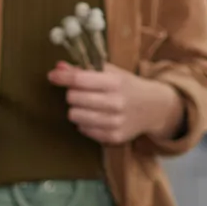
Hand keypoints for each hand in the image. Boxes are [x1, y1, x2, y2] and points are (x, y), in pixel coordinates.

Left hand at [48, 63, 183, 144]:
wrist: (154, 107)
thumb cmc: (127, 86)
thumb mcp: (110, 72)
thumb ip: (83, 69)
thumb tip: (58, 68)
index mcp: (115, 82)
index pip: (80, 79)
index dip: (62, 77)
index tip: (52, 76)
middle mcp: (116, 102)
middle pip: (73, 99)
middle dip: (72, 94)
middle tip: (81, 93)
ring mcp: (115, 122)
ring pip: (75, 116)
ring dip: (77, 110)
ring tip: (88, 106)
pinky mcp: (114, 137)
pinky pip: (83, 130)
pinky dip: (85, 123)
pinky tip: (96, 117)